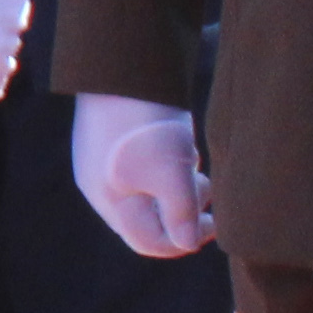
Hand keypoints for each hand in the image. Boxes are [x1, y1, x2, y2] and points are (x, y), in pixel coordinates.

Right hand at [74, 94, 217, 257]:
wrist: (121, 67)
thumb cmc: (147, 125)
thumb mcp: (173, 174)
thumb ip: (181, 214)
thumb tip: (187, 246)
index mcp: (111, 201)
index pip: (149, 243)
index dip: (185, 241)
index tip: (213, 221)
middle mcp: (100, 189)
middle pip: (147, 221)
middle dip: (181, 212)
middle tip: (202, 185)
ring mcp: (99, 165)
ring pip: (146, 196)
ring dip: (174, 189)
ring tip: (189, 161)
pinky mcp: (105, 145)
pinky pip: (139, 174)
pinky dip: (162, 170)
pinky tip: (173, 146)